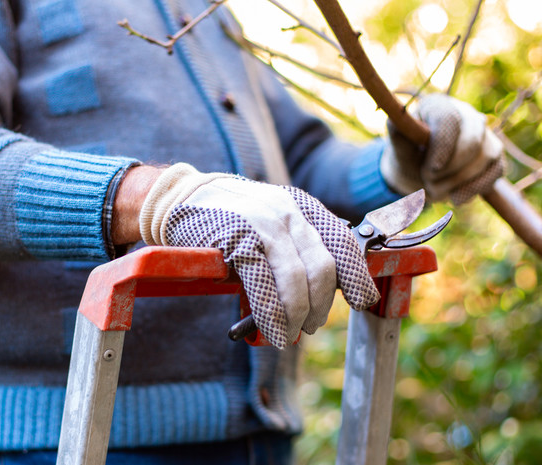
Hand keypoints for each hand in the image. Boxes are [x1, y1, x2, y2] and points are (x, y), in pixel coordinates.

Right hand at [140, 163, 378, 347]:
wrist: (179, 199)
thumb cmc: (228, 217)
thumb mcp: (270, 218)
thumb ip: (295, 244)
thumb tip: (320, 290)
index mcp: (301, 206)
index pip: (343, 243)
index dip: (357, 277)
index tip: (362, 301)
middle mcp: (287, 212)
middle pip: (323, 267)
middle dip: (321, 305)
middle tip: (312, 325)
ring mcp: (262, 225)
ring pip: (297, 280)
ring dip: (298, 316)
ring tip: (291, 334)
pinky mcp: (238, 242)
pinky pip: (264, 287)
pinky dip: (273, 316)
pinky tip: (274, 331)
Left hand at [381, 94, 504, 203]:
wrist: (418, 172)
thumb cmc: (407, 154)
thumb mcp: (398, 144)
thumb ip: (398, 130)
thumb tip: (395, 117)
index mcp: (438, 105)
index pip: (449, 120)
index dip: (443, 147)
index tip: (431, 170)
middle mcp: (465, 112)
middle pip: (472, 140)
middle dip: (449, 169)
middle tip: (428, 180)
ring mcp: (484, 132)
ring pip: (487, 156)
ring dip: (459, 181)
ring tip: (435, 188)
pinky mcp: (494, 153)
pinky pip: (496, 171)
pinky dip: (475, 187)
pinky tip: (456, 196)